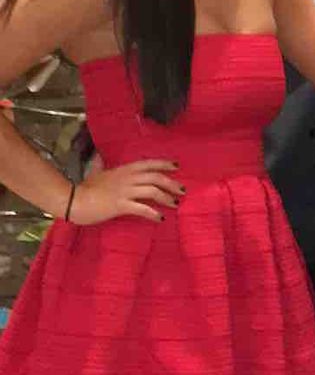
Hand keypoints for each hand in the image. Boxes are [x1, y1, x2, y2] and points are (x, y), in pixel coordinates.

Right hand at [68, 159, 183, 224]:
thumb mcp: (95, 172)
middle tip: (182, 190)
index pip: (148, 163)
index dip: (164, 164)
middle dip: (172, 183)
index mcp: (124, 169)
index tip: (176, 166)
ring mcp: (125, 192)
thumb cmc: (84, 187)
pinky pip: (143, 209)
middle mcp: (127, 178)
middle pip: (156, 178)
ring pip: (153, 192)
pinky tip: (160, 218)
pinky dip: (154, 214)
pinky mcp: (121, 206)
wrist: (73, 200)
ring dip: (167, 198)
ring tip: (175, 204)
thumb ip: (100, 163)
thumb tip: (98, 156)